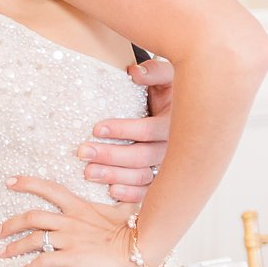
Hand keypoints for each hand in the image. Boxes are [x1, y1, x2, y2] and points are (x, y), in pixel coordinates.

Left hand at [0, 177, 139, 266]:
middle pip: (32, 217)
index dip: (27, 183)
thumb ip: (116, 203)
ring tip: (4, 253)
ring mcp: (70, 239)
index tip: (10, 182)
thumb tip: (122, 196)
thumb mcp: (125, 209)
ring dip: (15, 247)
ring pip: (33, 239)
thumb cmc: (137, 229)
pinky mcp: (72, 257)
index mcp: (80, 207)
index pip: (49, 189)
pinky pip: (44, 261)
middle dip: (11, 224)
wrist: (142, 246)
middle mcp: (70, 221)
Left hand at [76, 61, 172, 201]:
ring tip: (88, 173)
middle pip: (142, 156)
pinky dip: (131, 194)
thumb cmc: (171, 91)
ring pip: (142, 176)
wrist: (185, 111)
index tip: (96, 128)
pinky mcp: (163, 180)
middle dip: (110, 155)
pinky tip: (111, 191)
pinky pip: (148, 191)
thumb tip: (135, 72)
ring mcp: (169, 166)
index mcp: (177, 122)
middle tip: (83, 152)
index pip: (149, 130)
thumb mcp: (168, 77)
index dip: (123, 130)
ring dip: (114, 175)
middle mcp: (176, 148)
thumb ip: (154, 72)